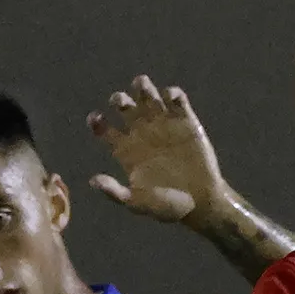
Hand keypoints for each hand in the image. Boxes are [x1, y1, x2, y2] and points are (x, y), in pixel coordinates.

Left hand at [88, 78, 228, 228]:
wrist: (201, 204)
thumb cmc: (168, 207)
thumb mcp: (138, 203)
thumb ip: (115, 193)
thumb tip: (93, 181)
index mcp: (126, 149)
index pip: (104, 128)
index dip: (96, 121)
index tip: (96, 119)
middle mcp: (142, 133)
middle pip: (123, 105)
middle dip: (119, 99)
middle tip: (120, 102)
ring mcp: (163, 125)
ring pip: (148, 95)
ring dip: (142, 87)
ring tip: (142, 86)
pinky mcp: (185, 122)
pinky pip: (177, 99)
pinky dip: (173, 93)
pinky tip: (171, 98)